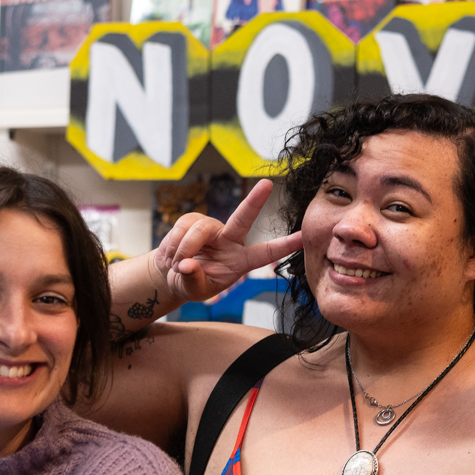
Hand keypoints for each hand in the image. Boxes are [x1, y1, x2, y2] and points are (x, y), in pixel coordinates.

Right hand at [152, 179, 303, 302]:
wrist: (171, 273)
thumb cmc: (190, 283)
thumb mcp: (193, 290)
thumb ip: (193, 279)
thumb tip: (188, 265)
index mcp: (239, 261)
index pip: (265, 253)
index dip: (284, 245)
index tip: (303, 237)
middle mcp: (230, 240)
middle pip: (243, 218)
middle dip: (255, 201)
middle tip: (267, 184)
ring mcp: (212, 228)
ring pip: (199, 229)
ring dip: (184, 249)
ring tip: (177, 265)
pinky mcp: (194, 219)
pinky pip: (182, 227)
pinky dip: (172, 244)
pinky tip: (171, 256)